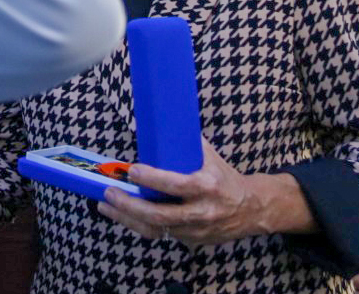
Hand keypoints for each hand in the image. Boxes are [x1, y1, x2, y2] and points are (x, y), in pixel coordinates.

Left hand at [95, 138, 311, 245]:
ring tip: (106, 206)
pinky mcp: (190, 241)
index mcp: (207, 187)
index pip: (176, 185)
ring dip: (126, 219)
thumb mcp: (211, 158)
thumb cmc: (225, 178)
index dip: (152, 180)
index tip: (132, 170)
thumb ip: (187, 143)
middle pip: (160, 215)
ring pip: (156, 230)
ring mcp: (195, 230)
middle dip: (130, 205)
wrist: (252, 209)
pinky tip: (122, 216)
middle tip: (109, 192)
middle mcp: (201, 211)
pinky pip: (160, 235)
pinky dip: (138, 226)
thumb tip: (164, 119)